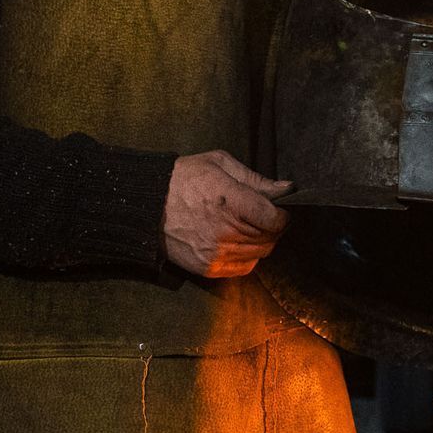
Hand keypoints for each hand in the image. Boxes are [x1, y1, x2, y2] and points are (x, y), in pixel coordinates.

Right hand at [163, 150, 290, 277]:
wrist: (146, 205)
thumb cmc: (183, 179)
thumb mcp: (220, 164)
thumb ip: (256, 179)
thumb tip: (287, 189)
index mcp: (229, 201)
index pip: (274, 219)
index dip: (283, 214)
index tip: (281, 209)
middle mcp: (224, 231)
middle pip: (270, 237)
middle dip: (274, 226)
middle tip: (265, 215)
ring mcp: (216, 252)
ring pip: (260, 253)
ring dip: (262, 241)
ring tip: (250, 226)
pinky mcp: (208, 268)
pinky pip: (244, 268)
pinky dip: (249, 256)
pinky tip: (239, 241)